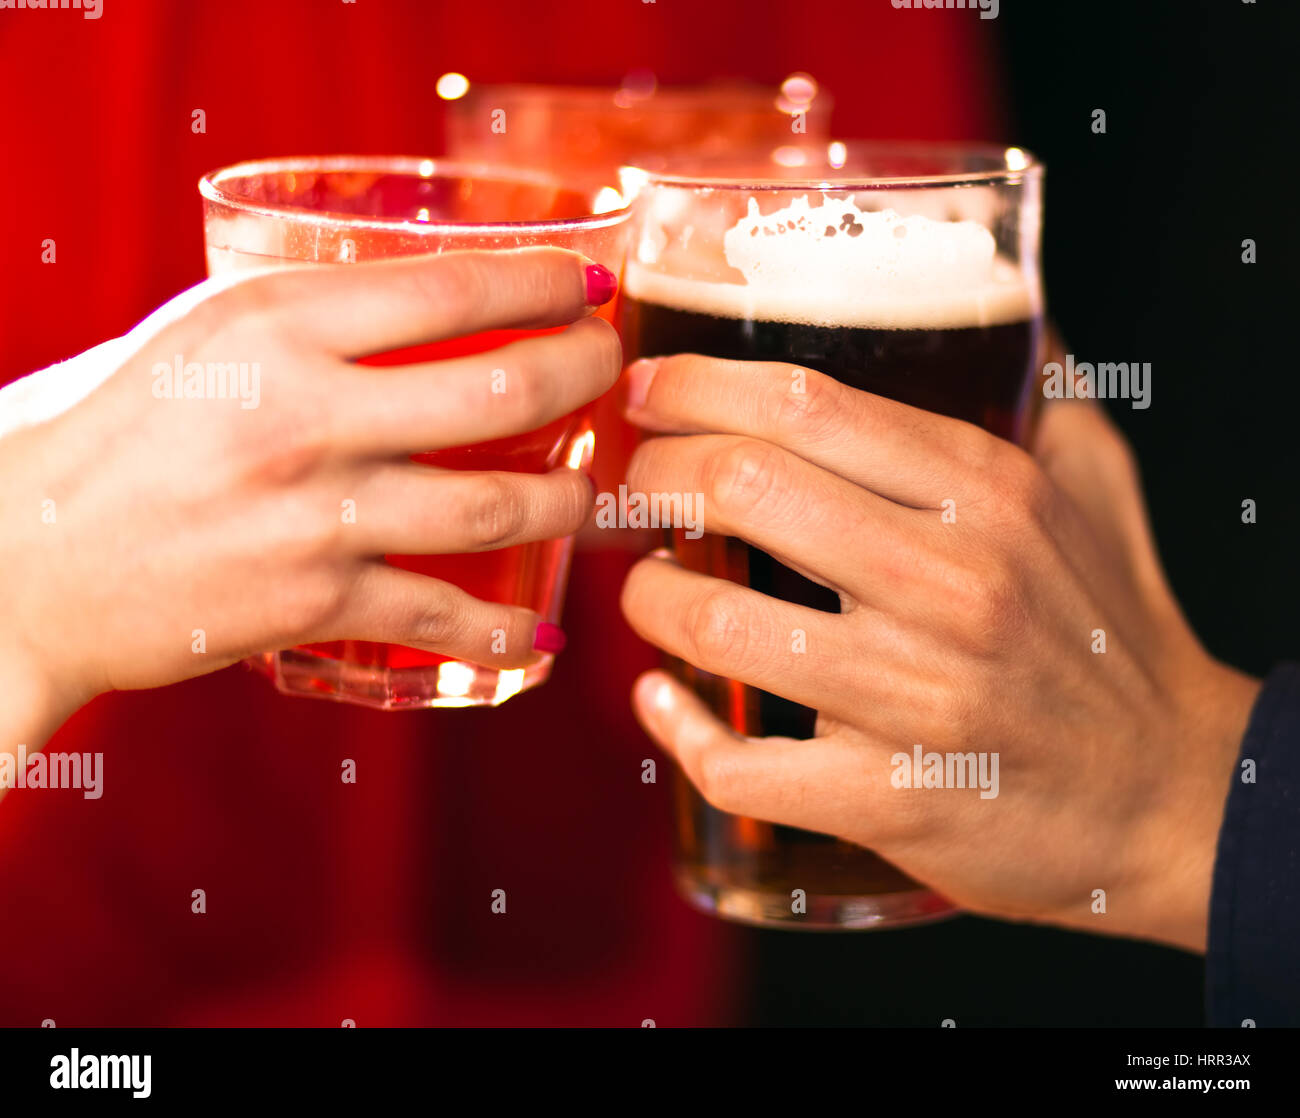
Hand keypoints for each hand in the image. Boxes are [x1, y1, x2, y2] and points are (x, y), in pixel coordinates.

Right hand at [0, 248, 619, 746]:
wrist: (25, 554)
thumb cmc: (113, 429)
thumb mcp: (202, 334)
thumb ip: (310, 318)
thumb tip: (429, 307)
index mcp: (277, 323)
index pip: (453, 285)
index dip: (545, 281)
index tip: (592, 284)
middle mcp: (309, 413)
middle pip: (503, 386)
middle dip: (586, 372)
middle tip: (609, 369)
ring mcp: (319, 513)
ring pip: (498, 503)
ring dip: (568, 498)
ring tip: (583, 492)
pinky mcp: (315, 600)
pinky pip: (445, 613)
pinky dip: (507, 624)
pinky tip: (540, 627)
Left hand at [619, 353, 1259, 952]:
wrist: (1171, 793)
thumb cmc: (1119, 635)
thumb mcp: (1098, 485)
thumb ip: (1040, 388)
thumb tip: (997, 298)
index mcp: (989, 494)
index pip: (804, 405)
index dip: (696, 386)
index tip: (647, 390)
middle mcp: (951, 584)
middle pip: (742, 487)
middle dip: (653, 475)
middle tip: (635, 484)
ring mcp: (917, 697)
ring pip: (716, 626)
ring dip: (650, 600)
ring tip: (652, 588)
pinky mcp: (889, 797)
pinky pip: (737, 761)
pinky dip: (677, 727)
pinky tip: (663, 699)